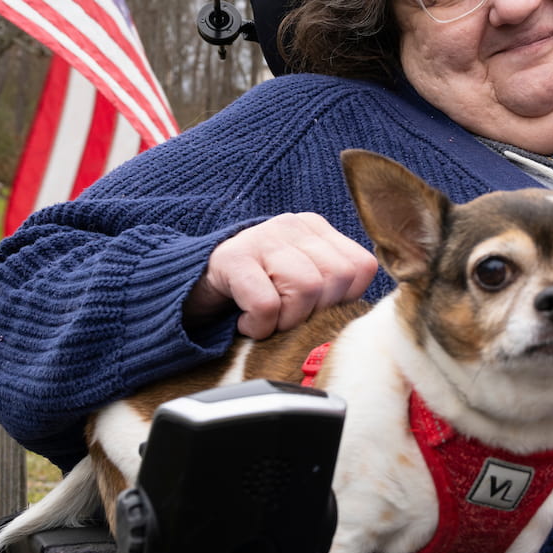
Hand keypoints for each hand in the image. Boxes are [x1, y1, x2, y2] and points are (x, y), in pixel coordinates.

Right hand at [185, 213, 377, 338]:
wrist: (191, 287)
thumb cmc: (257, 292)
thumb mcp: (301, 282)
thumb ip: (333, 289)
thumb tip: (358, 321)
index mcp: (317, 229)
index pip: (361, 267)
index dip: (343, 301)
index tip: (313, 310)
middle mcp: (292, 225)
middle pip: (336, 278)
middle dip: (314, 312)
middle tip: (285, 318)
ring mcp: (261, 237)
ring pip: (306, 289)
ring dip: (286, 321)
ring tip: (266, 320)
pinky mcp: (233, 258)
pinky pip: (266, 304)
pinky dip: (259, 326)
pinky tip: (246, 323)